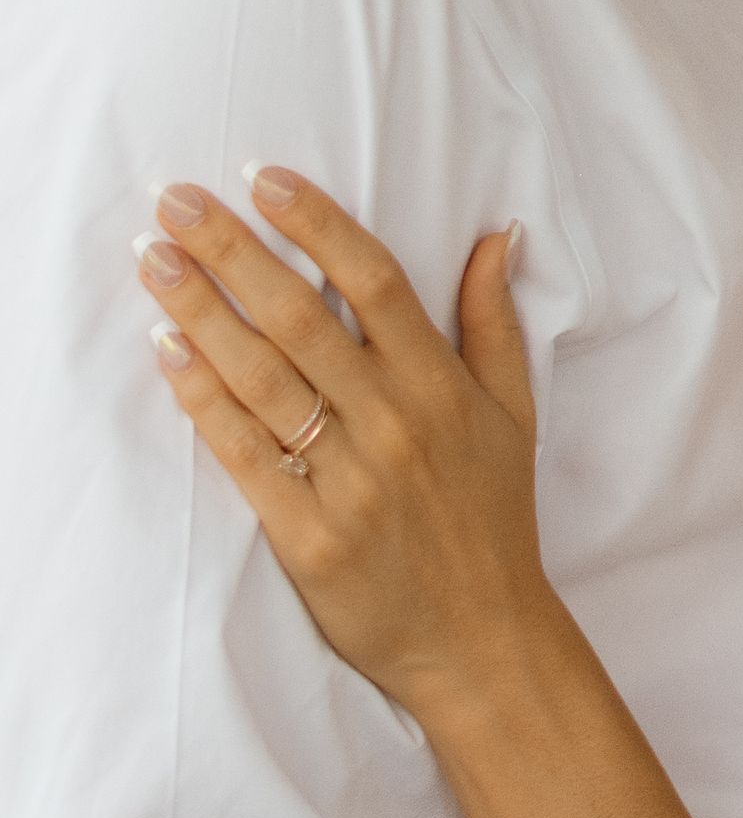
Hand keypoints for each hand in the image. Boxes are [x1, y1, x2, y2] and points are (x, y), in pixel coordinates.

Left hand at [135, 172, 554, 712]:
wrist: (483, 641)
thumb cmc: (493, 521)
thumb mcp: (513, 415)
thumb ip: (495, 323)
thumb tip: (498, 237)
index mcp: (442, 388)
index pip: (376, 282)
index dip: (318, 224)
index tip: (263, 177)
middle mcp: (396, 425)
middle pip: (303, 318)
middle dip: (233, 251)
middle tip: (175, 201)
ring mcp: (351, 482)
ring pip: (264, 379)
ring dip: (201, 313)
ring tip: (154, 261)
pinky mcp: (310, 537)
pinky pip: (246, 456)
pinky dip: (204, 402)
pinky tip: (167, 354)